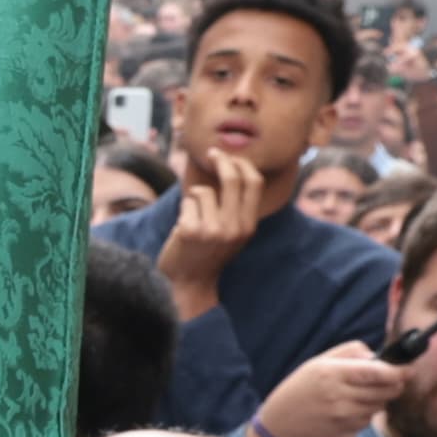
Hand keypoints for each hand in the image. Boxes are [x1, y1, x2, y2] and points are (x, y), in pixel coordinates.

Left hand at [156, 145, 257, 315]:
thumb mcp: (234, 235)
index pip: (254, 183)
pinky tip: (183, 230)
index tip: (232, 156)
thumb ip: (238, 209)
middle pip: (232, 179)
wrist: (190, 284)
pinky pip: (187, 203)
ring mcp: (212, 229)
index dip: (243, 164)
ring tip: (193, 219)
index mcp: (248, 227)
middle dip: (222, 160)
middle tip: (212, 153)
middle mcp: (234, 227)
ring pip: (203, 192)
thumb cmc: (209, 254)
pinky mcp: (190, 230)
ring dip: (194, 200)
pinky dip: (183, 211)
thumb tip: (234, 168)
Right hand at [251, 340, 401, 436]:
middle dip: (393, 385)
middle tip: (390, 381)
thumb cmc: (301, 389)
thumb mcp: (318, 362)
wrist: (281, 428)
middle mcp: (339, 397)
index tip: (409, 369)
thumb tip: (378, 357)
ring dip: (376, 400)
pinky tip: (345, 413)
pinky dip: (363, 416)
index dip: (398, 371)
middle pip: (384, 391)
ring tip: (357, 396)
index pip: (376, 372)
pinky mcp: (346, 435)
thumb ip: (350, 353)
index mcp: (332, 374)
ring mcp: (343, 419)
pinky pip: (367, 423)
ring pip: (378, 407)